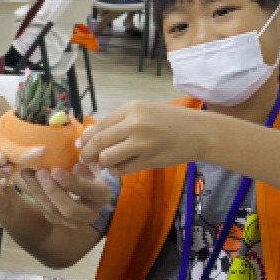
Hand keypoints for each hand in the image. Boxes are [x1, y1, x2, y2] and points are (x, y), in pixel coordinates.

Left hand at [19, 163, 109, 228]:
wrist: (80, 186)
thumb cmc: (84, 170)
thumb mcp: (86, 164)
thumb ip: (81, 163)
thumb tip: (74, 162)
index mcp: (101, 195)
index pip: (87, 191)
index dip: (71, 182)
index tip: (55, 170)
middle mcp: (91, 213)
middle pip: (69, 209)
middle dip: (52, 190)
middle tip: (39, 172)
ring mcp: (75, 221)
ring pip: (54, 212)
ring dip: (39, 192)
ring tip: (28, 173)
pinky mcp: (61, 222)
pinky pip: (45, 212)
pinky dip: (35, 195)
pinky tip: (28, 179)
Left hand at [78, 101, 207, 175]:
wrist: (199, 132)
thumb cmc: (171, 121)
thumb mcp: (145, 111)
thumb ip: (122, 121)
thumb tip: (93, 135)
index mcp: (131, 108)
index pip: (99, 125)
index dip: (86, 138)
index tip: (80, 146)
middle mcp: (134, 124)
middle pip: (98, 142)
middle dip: (87, 154)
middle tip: (85, 160)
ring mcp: (141, 143)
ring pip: (107, 158)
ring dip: (102, 164)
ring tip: (106, 164)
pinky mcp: (148, 160)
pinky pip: (121, 170)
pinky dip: (116, 171)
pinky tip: (120, 168)